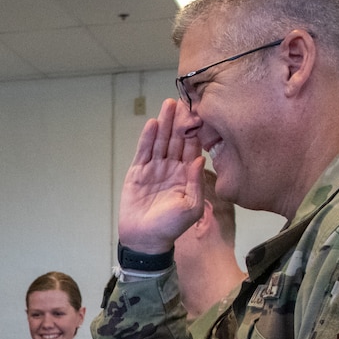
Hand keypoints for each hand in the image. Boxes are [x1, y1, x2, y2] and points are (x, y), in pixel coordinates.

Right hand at [117, 99, 205, 252]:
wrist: (145, 239)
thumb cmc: (171, 227)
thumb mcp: (191, 206)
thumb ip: (196, 182)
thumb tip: (200, 158)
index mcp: (187, 175)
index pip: (192, 148)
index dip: (196, 131)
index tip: (201, 112)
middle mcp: (171, 168)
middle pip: (176, 139)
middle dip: (180, 120)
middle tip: (184, 100)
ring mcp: (154, 169)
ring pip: (160, 141)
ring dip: (164, 123)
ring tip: (168, 104)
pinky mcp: (138, 172)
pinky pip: (144, 151)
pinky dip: (147, 138)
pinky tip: (152, 123)